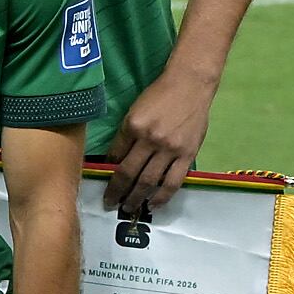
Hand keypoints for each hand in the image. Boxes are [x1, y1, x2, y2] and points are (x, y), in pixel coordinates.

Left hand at [100, 64, 215, 221]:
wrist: (190, 84)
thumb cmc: (160, 95)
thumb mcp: (135, 111)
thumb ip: (127, 135)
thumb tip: (116, 159)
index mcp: (133, 126)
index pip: (115, 156)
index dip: (108, 173)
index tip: (103, 185)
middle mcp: (150, 139)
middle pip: (128, 173)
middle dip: (117, 192)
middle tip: (110, 204)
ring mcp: (170, 149)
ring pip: (149, 181)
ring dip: (137, 198)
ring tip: (128, 208)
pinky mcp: (188, 155)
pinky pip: (173, 181)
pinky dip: (162, 196)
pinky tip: (153, 204)